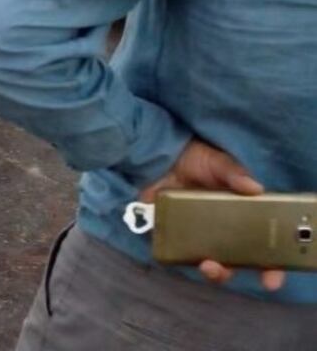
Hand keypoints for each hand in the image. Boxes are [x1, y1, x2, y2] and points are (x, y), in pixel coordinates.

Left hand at [140, 140, 284, 291]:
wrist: (165, 155)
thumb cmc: (200, 161)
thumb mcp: (219, 164)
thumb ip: (234, 174)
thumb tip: (255, 188)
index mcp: (240, 221)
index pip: (261, 252)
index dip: (269, 269)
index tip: (271, 282)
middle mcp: (219, 234)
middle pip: (230, 264)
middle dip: (227, 273)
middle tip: (222, 268)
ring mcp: (194, 235)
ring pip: (204, 263)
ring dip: (207, 269)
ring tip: (206, 264)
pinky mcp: (168, 231)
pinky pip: (171, 251)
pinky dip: (174, 254)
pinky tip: (175, 248)